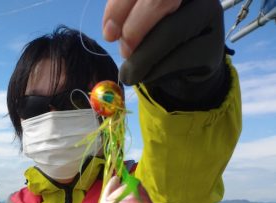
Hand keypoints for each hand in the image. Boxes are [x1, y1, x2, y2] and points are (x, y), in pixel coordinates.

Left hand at [103, 0, 224, 86]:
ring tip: (130, 73)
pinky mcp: (213, 45)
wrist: (190, 62)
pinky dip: (156, 73)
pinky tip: (150, 76)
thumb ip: (125, 16)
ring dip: (142, 59)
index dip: (120, 6)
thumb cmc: (159, 35)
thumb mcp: (139, 19)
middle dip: (133, 31)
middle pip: (158, 1)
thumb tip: (111, 31)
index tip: (108, 34)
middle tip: (124, 53)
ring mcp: (210, 14)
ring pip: (169, 32)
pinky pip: (179, 59)